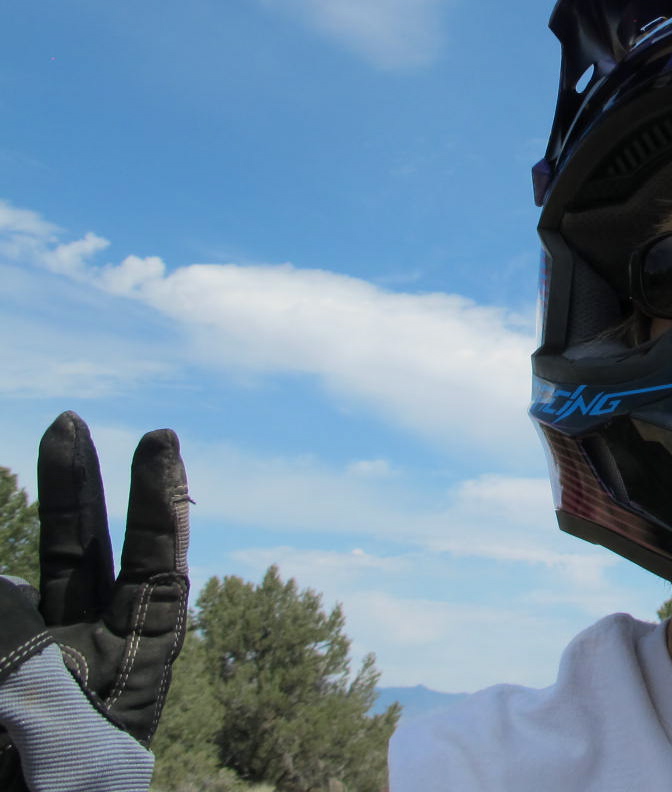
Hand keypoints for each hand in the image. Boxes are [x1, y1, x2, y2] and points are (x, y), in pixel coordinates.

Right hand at [0, 412, 189, 791]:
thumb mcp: (66, 743)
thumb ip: (31, 672)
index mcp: (134, 666)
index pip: (155, 565)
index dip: (156, 502)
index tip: (159, 439)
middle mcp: (83, 652)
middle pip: (83, 551)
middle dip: (75, 486)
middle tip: (70, 419)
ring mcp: (30, 660)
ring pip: (22, 576)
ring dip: (28, 517)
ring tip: (23, 461)